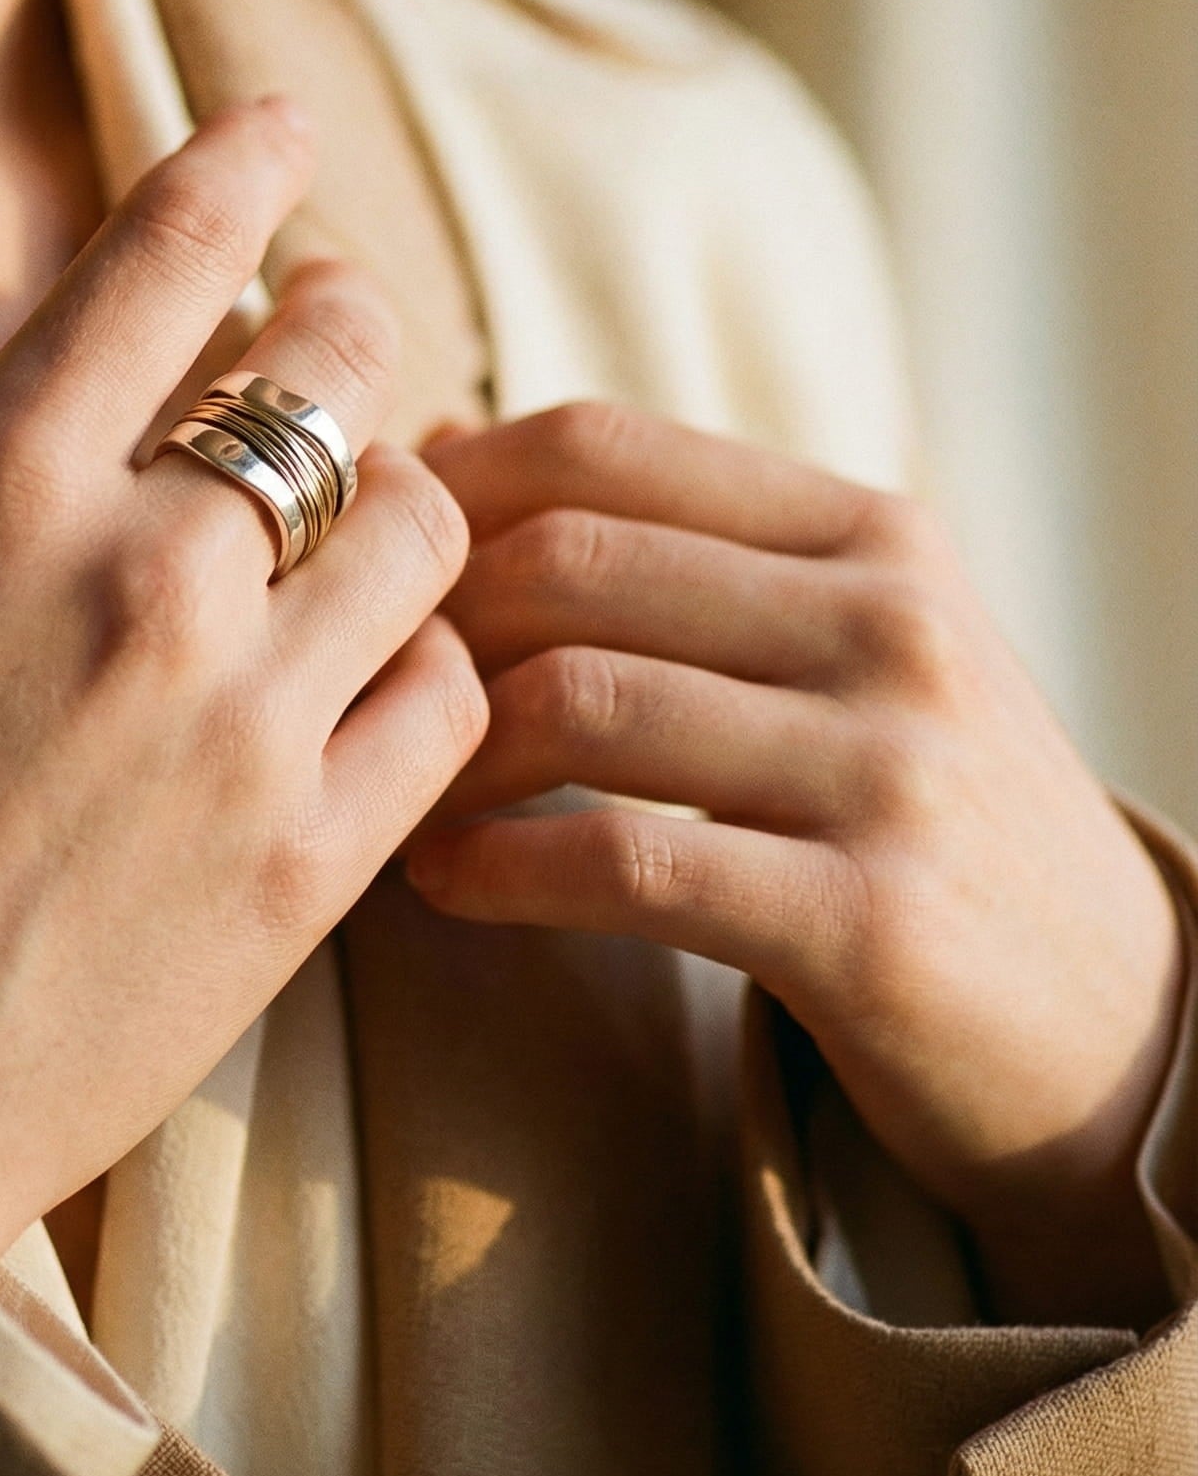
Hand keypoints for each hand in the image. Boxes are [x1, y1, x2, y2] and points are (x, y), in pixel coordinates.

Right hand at [0, 99, 484, 1280]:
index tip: (284, 129)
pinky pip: (449, 700)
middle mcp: (143, 580)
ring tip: (366, 509)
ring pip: (425, 528)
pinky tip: (381, 666)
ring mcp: (245, 725)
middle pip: (336, 368)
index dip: (244, 166)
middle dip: (348, 318)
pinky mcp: (312, 861)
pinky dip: (436, 660)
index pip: (167, 258)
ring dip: (408, 491)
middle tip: (334, 331)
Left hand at [409, 402, 1184, 1326]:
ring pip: (582, 702)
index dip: (452, 487)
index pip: (604, 447)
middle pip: (573, 562)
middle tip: (359, 686)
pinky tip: (444, 881)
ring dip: (444, 753)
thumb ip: (673, 550)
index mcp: (871, 533)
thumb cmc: (927, 817)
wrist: (1116, 1029)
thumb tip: (440, 451)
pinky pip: (626, 862)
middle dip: (432, 622)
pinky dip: (500, 868)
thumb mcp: (845, 646)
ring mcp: (889, 765)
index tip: (369, 556)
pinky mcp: (868, 920)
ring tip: (393, 796)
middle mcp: (889, 622)